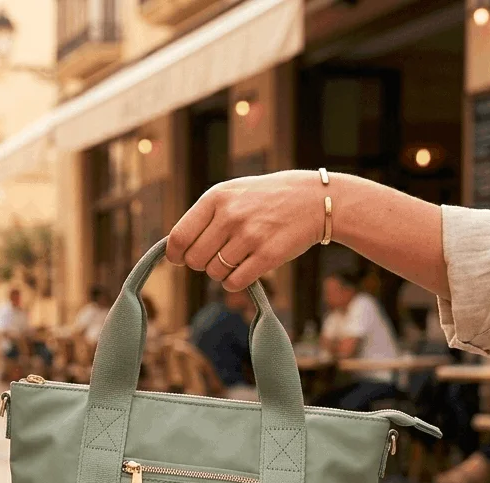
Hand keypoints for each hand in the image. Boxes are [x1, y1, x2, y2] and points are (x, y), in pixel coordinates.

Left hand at [166, 170, 323, 291]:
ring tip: (239, 256)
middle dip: (202, 263)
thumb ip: (204, 216)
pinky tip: (246, 269)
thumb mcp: (233, 194)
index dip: (176, 254)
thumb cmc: (266, 199)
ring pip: (214, 273)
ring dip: (222, 272)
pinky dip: (236, 282)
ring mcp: (250, 236)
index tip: (180, 258)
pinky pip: (234, 283)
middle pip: (195, 260)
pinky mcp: (268, 256)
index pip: (179, 237)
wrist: (314, 200)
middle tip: (218, 255)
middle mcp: (230, 216)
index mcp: (216, 198)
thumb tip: (176, 248)